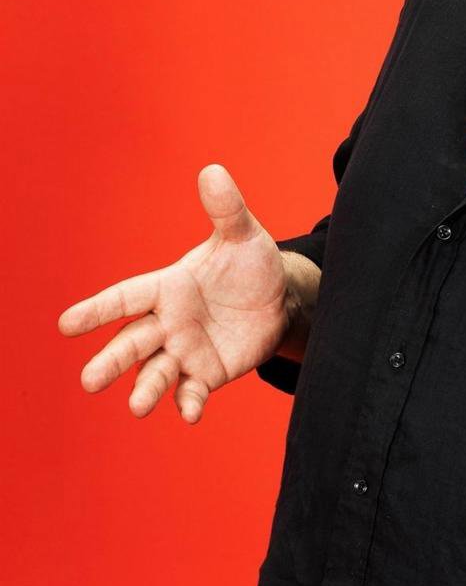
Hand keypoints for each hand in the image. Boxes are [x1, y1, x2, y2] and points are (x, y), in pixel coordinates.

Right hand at [57, 164, 293, 423]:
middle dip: (111, 361)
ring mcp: (185, 351)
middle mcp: (168, 323)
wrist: (279, 299)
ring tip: (137, 407)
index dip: (98, 310)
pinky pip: (193, 390)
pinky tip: (189, 414)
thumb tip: (213, 171)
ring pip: (156, 372)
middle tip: (89, 382)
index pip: (126, 298)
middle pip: (133, 343)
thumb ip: (226, 210)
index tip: (66, 324)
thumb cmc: (250, 264)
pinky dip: (189, 402)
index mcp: (167, 287)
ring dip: (145, 390)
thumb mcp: (242, 236)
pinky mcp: (207, 373)